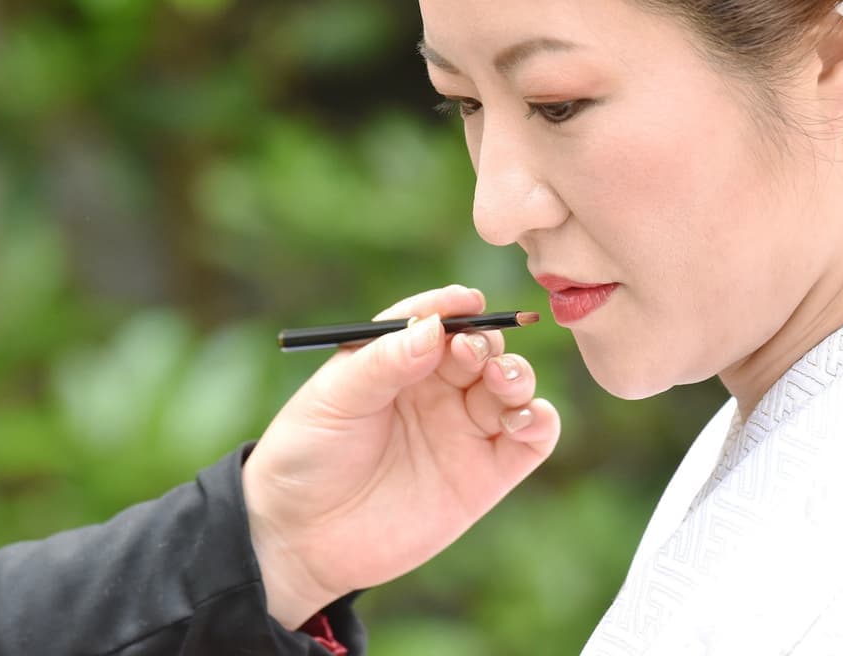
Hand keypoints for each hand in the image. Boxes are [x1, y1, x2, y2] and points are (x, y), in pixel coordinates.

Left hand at [241, 284, 560, 628]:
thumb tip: (434, 328)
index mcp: (399, 361)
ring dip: (518, 374)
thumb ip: (383, 361)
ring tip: (500, 380)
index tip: (467, 301)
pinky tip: (521, 418)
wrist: (301, 540)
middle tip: (468, 352)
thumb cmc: (307, 457)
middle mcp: (438, 390)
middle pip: (483, 347)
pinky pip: (533, 438)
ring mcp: (465, 430)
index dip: (454, 307)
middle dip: (486, 340)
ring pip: (515, 385)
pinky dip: (541, 420)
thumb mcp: (333, 398)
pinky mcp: (486, 475)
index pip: (437, 320)